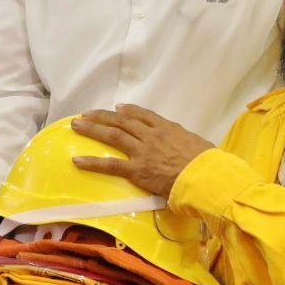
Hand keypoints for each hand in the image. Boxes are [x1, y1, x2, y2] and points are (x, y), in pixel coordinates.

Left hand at [71, 104, 213, 197]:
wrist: (206, 176)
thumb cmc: (208, 163)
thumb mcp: (198, 143)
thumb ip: (184, 141)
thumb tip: (183, 145)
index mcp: (168, 128)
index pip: (144, 115)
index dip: (129, 111)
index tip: (118, 108)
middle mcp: (151, 136)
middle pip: (122, 121)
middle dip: (102, 116)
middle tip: (86, 114)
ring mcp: (142, 151)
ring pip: (113, 136)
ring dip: (92, 129)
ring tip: (76, 125)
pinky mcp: (137, 170)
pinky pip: (110, 165)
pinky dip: (92, 162)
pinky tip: (77, 160)